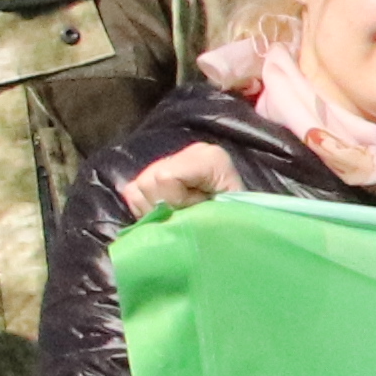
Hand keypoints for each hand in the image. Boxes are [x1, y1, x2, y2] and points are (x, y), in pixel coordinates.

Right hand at [125, 139, 245, 215]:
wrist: (242, 223)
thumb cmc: (238, 222)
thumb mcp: (225, 215)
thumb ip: (198, 211)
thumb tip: (165, 214)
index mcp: (208, 157)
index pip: (165, 177)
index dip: (175, 201)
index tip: (196, 213)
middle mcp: (188, 152)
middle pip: (148, 181)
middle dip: (165, 206)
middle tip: (188, 216)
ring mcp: (171, 160)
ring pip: (137, 187)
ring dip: (155, 209)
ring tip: (180, 215)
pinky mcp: (157, 173)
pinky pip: (132, 192)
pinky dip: (145, 208)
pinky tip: (168, 213)